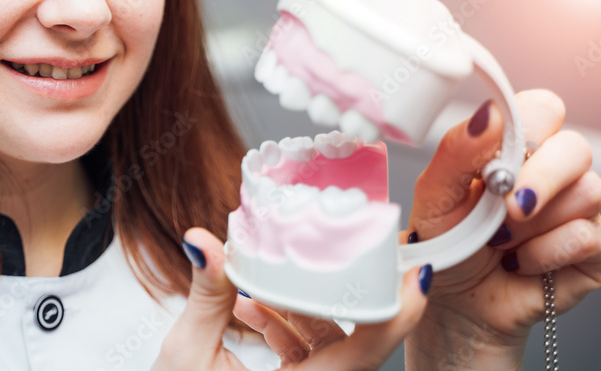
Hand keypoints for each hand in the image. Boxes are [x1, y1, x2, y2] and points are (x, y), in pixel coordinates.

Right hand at [153, 228, 429, 370]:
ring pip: (328, 347)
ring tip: (254, 285)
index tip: (415, 273)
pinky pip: (308, 358)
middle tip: (341, 248)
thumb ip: (206, 297)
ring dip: (298, 309)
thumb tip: (202, 241)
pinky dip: (284, 329)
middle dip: (339, 292)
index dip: (398, 313)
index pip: (368, 354)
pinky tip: (247, 309)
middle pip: (351, 341)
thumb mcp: (186, 357)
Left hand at [404, 90, 600, 368]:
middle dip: (541, 177)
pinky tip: (518, 262)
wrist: (454, 303)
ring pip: (588, 192)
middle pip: (577, 147)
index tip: (498, 154)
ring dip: (533, 224)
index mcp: (515, 145)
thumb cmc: (445, 242)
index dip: (528, 125)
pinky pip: (587, 236)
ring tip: (499, 241)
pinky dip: (543, 254)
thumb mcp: (435, 194)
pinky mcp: (595, 247)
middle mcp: (552, 170)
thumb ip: (457, 151)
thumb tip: (488, 113)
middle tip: (509, 205)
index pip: (544, 109)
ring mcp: (577, 208)